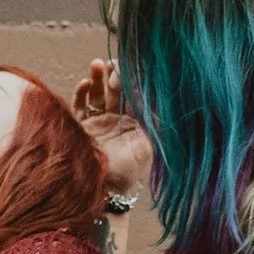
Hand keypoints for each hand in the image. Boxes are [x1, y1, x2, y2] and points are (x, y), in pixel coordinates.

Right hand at [72, 60, 154, 199]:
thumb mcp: (149, 146)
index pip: (134, 92)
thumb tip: (173, 103)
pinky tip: (83, 84)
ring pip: (96, 94)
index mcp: (136, 121)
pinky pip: (79, 106)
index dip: (131, 78)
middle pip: (114, 89)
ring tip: (97, 64)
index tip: (129, 66)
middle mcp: (117, 119)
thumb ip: (156, 125)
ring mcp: (98, 123)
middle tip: (112, 64)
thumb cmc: (129, 172)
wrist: (104, 190)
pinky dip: (80, 94)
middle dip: (113, 74)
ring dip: (96, 78)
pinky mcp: (81, 128)